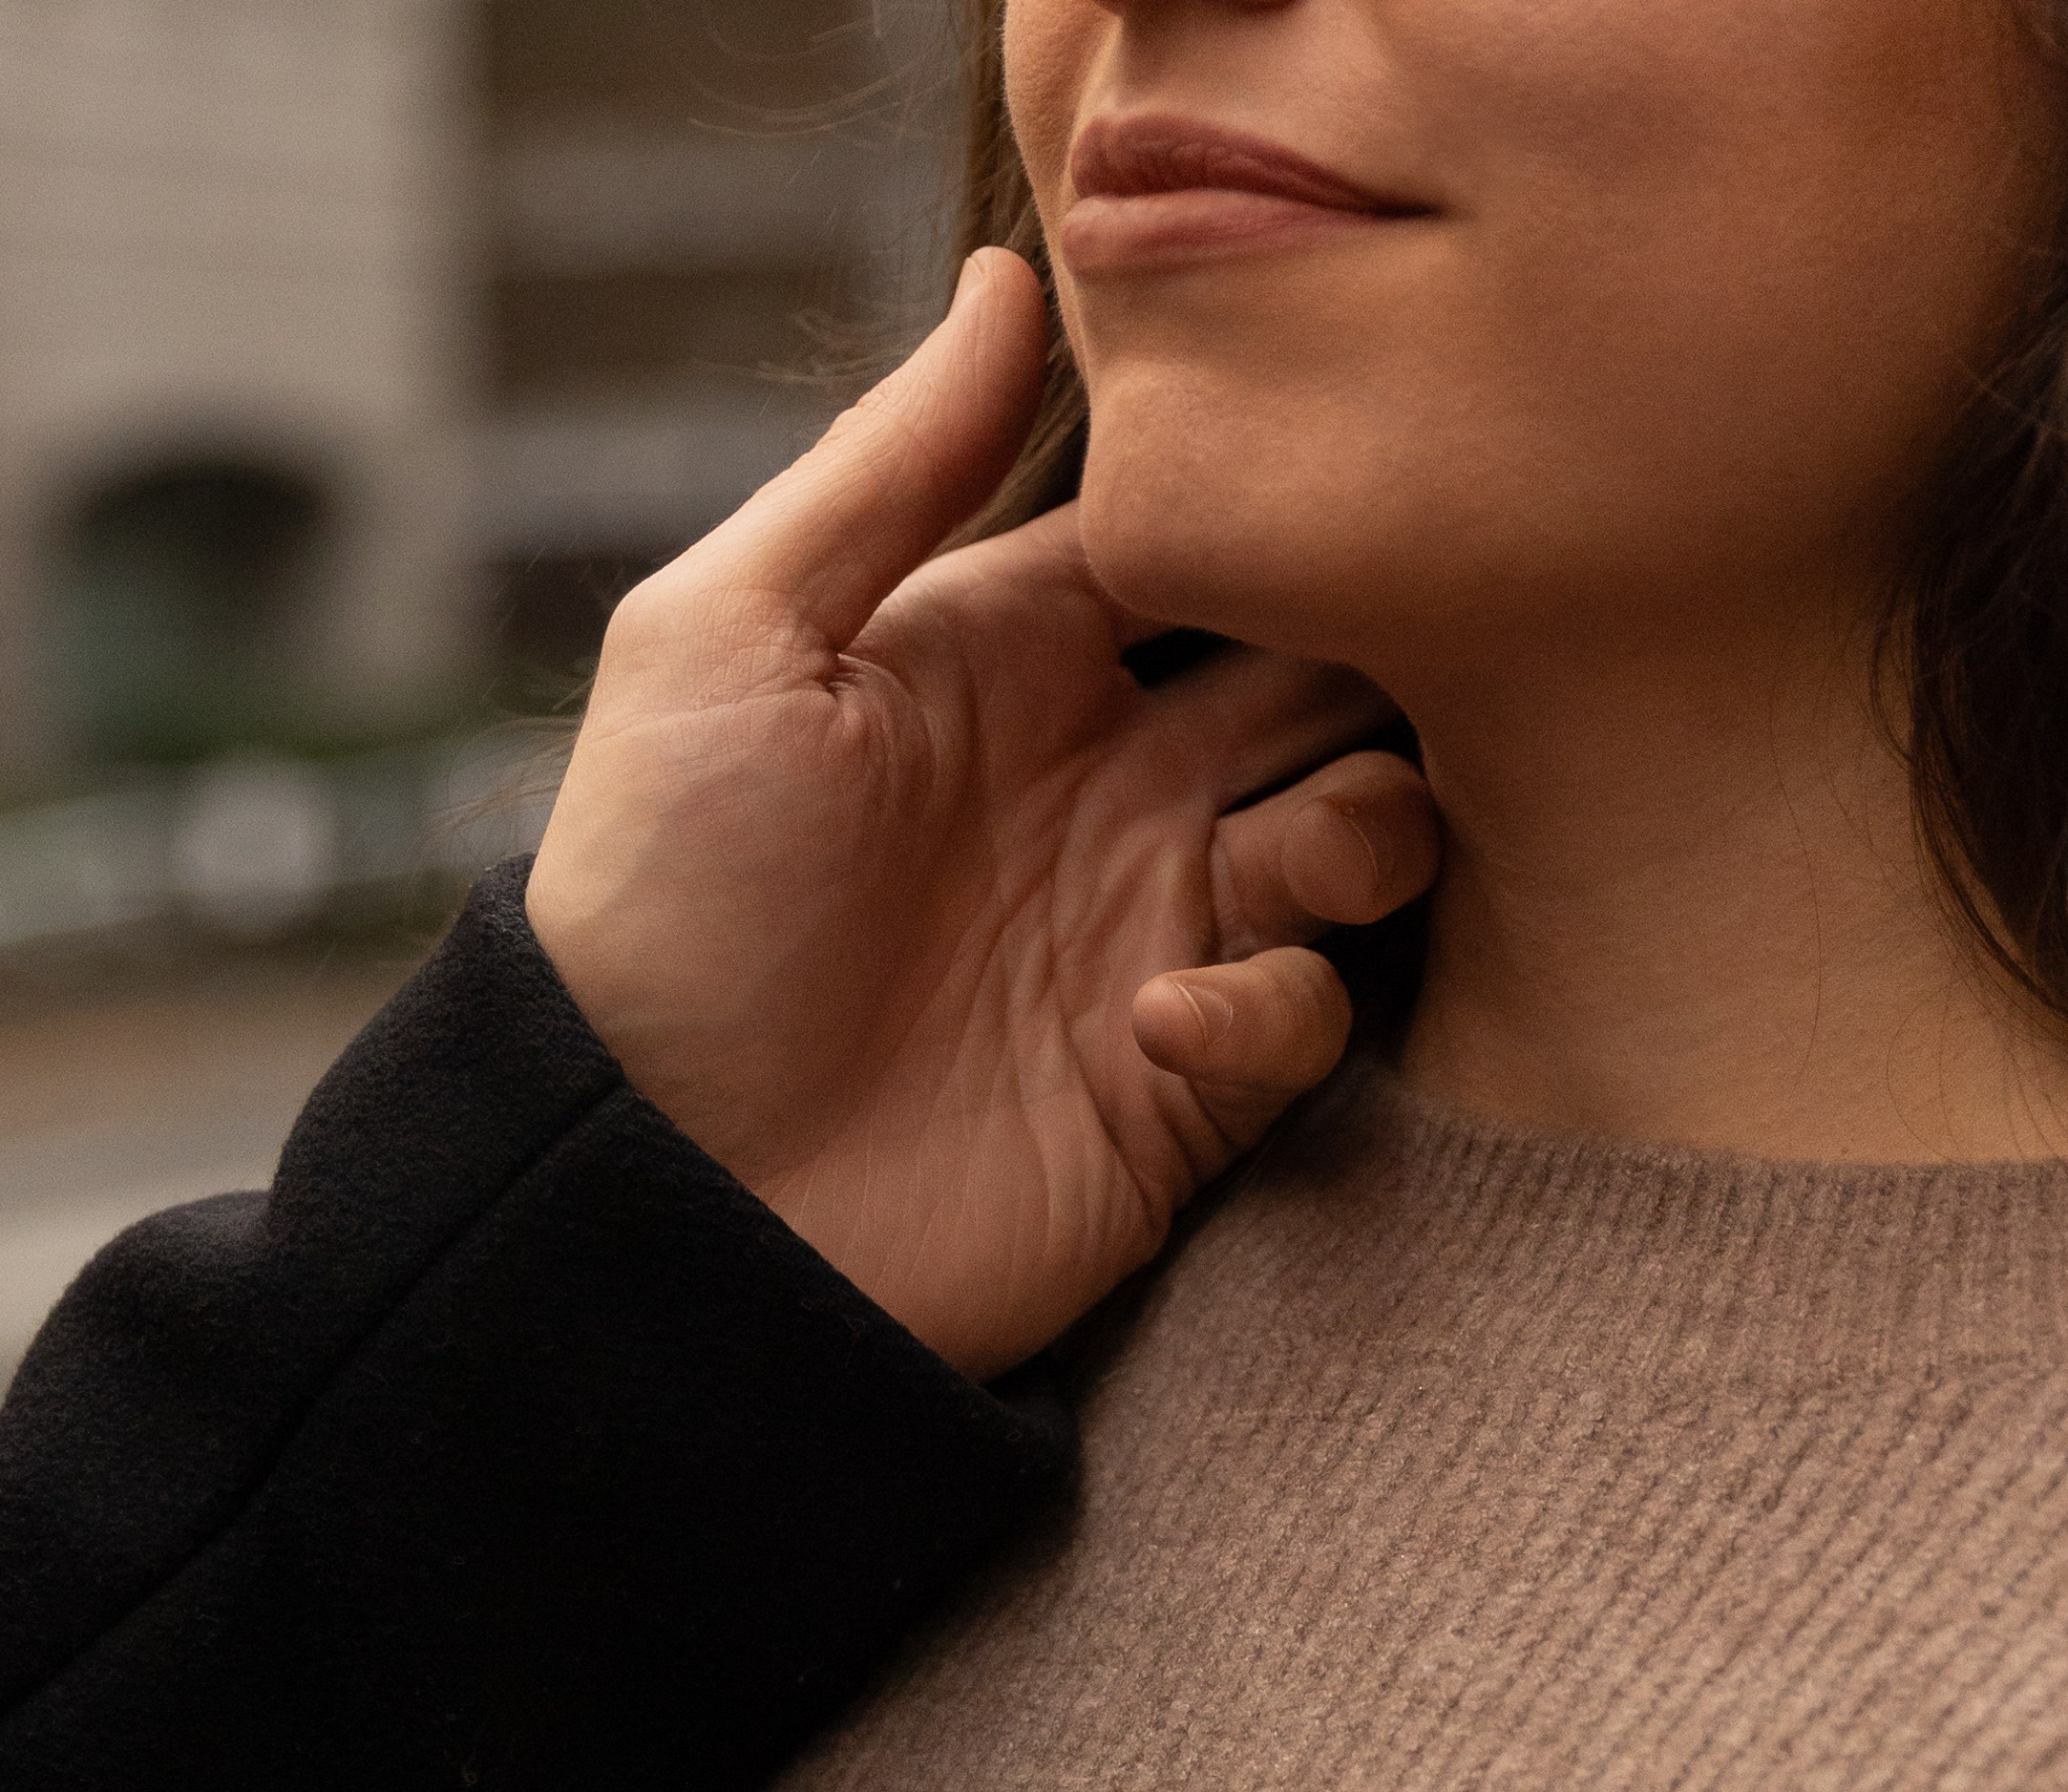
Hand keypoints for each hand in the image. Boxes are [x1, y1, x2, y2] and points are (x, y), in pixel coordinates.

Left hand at [526, 250, 1439, 1377]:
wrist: (658, 1196)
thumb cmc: (666, 903)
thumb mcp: (732, 643)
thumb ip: (888, 468)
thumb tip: (1012, 277)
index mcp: (1016, 661)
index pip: (1204, 548)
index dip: (1272, 522)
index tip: (1333, 492)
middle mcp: (1107, 778)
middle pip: (1320, 675)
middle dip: (1365, 665)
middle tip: (1368, 675)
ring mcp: (1152, 923)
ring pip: (1364, 827)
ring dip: (1360, 827)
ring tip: (1270, 862)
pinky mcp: (1182, 1076)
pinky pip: (1307, 1009)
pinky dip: (1269, 1003)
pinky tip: (1154, 1025)